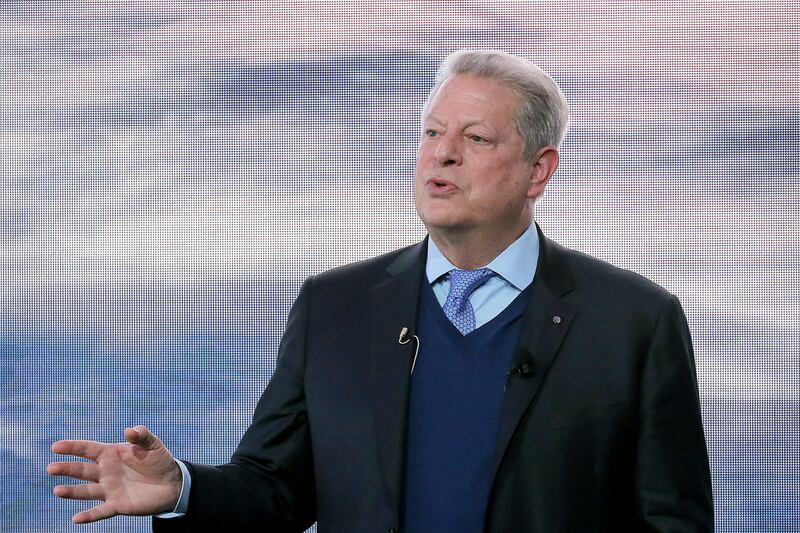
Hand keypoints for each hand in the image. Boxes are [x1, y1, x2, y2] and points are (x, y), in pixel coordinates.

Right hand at [48, 425, 182, 523]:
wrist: (172, 483)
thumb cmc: (159, 460)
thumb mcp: (152, 444)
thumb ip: (141, 435)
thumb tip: (129, 430)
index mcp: (111, 454)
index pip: (88, 449)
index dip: (72, 447)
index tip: (55, 447)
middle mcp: (106, 472)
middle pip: (82, 470)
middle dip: (67, 469)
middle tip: (51, 468)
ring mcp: (109, 489)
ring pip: (86, 491)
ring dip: (72, 492)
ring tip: (58, 491)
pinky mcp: (117, 504)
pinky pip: (100, 511)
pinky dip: (89, 516)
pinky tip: (76, 519)